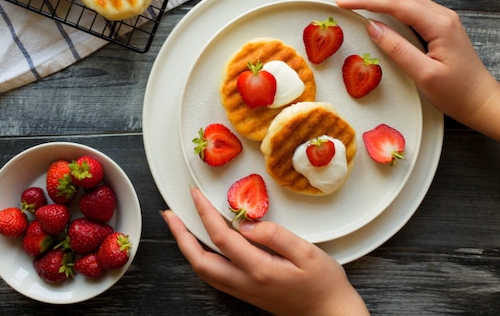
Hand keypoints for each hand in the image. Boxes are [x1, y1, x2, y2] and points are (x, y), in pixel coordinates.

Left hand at [161, 187, 368, 315]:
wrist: (330, 314)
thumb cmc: (323, 283)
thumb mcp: (307, 252)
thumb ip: (275, 235)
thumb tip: (246, 224)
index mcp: (259, 269)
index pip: (221, 237)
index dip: (205, 213)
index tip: (195, 194)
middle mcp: (245, 283)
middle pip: (200, 260)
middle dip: (181, 235)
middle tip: (170, 215)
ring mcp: (243, 291)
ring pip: (203, 271)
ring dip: (186, 248)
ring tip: (179, 227)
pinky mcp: (246, 294)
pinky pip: (213, 277)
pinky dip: (199, 259)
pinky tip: (200, 247)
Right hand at [335, 0, 499, 152]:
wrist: (482, 100)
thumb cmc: (457, 92)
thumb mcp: (425, 74)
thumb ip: (398, 49)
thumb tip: (373, 27)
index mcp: (438, 24)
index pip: (395, 4)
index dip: (366, 0)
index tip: (342, 2)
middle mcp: (440, 15)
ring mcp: (440, 18)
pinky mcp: (437, 26)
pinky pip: (407, 5)